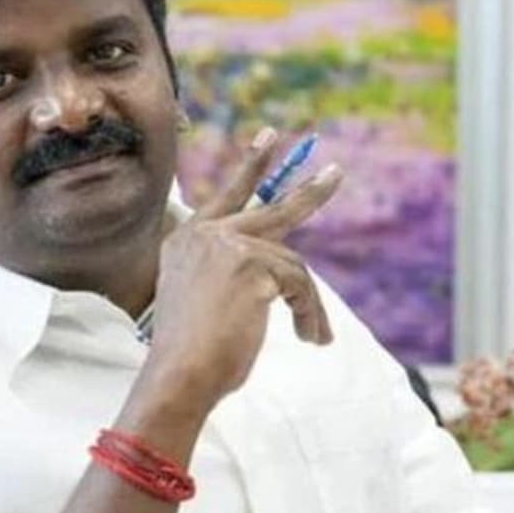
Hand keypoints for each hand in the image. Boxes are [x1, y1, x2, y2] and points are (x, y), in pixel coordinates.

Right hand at [138, 128, 342, 413]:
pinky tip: (307, 337)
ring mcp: (229, 246)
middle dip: (307, 192)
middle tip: (335, 173)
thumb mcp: (199, 303)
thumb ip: (226, 277)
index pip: (223, 198)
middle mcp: (205, 235)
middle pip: (267, 206)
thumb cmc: (188, 355)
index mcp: (184, 241)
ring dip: (307, 304)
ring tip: (316, 333)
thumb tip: (272, 278)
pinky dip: (308, 313)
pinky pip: (299, 286)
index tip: (266, 138)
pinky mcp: (253, 264)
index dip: (248, 168)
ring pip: (291, 263)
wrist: (178, 373)